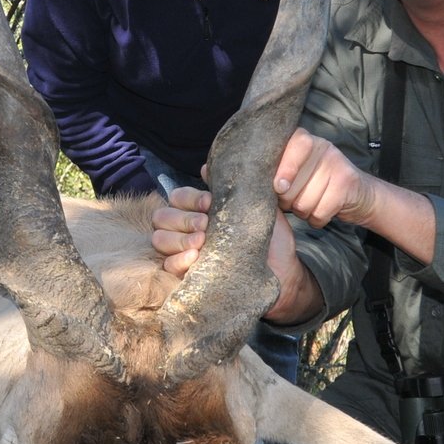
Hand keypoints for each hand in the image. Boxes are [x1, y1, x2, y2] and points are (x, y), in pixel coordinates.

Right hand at [151, 184, 306, 291]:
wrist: (284, 273)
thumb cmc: (272, 240)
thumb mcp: (258, 207)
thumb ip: (237, 186)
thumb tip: (207, 168)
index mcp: (202, 211)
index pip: (178, 197)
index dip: (189, 198)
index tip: (209, 203)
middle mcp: (188, 229)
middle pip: (162, 217)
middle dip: (183, 218)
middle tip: (205, 224)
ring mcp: (184, 253)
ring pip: (160, 239)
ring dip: (179, 238)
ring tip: (201, 241)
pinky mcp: (187, 276)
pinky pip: (168, 265)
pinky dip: (178, 259)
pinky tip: (195, 257)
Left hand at [273, 128, 375, 227]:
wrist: (360, 195)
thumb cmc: (320, 185)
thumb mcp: (299, 173)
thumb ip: (280, 174)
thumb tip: (260, 187)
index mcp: (305, 141)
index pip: (292, 146)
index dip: (284, 169)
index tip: (279, 187)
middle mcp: (321, 147)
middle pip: (290, 185)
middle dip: (288, 201)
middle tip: (295, 200)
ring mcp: (336, 163)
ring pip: (303, 203)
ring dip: (303, 212)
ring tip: (310, 205)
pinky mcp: (346, 183)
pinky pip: (318, 212)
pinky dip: (317, 220)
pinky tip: (321, 212)